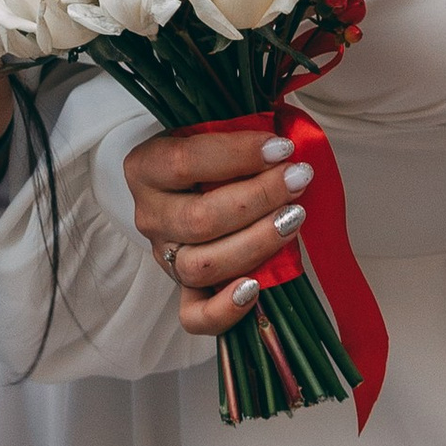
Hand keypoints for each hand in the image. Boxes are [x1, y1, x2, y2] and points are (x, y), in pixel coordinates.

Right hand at [123, 122, 312, 339]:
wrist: (191, 183)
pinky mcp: (182, 290)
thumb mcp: (215, 129)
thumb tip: (288, 143)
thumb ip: (241, 131)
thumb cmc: (212, 153)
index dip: (237, 155)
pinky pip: (194, 316)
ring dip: (256, 243)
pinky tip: (255, 288)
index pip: (186, 162)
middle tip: (298, 179)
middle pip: (200, 218)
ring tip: (294, 218)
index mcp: (146, 167)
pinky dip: (224, 308)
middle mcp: (149, 215)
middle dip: (259, 198)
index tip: (281, 147)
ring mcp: (163, 256)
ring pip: (202, 264)